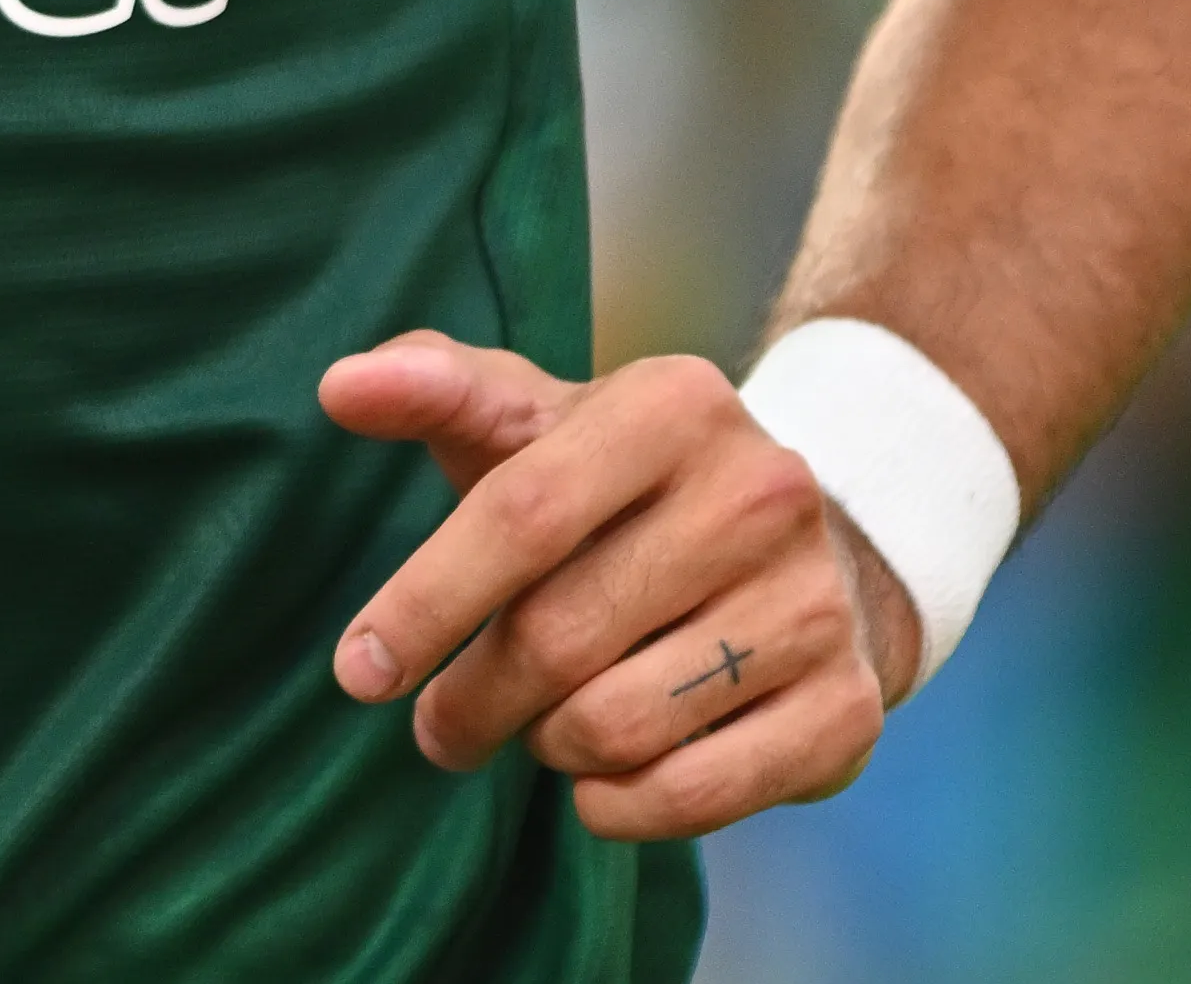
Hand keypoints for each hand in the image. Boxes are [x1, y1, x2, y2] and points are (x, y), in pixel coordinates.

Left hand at [318, 337, 921, 839]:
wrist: (809, 550)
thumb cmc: (623, 488)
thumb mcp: (538, 420)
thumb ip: (437, 389)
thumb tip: (343, 386)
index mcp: (674, 404)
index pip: (521, 514)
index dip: (425, 601)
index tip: (358, 669)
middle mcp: (761, 492)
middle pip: (558, 637)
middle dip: (472, 699)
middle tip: (439, 725)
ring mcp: (813, 602)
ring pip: (616, 725)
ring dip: (547, 746)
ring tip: (539, 726)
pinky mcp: (847, 706)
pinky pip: (693, 794)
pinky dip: (618, 806)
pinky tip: (596, 780)